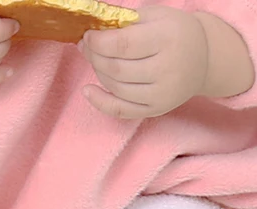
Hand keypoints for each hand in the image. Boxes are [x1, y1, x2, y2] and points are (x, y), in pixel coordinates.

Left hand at [78, 6, 208, 118]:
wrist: (204, 58)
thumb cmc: (175, 33)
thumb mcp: (157, 17)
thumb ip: (127, 21)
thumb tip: (94, 29)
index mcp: (169, 38)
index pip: (123, 45)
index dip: (99, 42)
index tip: (87, 36)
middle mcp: (167, 68)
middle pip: (116, 68)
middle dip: (95, 57)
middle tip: (86, 46)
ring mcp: (161, 93)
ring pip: (115, 87)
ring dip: (98, 73)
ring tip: (94, 59)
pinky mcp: (155, 109)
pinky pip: (120, 110)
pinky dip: (99, 102)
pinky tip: (87, 90)